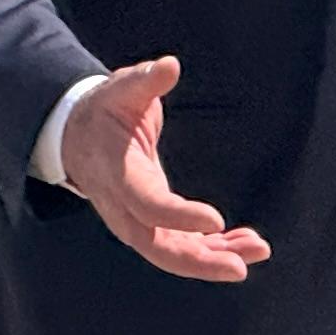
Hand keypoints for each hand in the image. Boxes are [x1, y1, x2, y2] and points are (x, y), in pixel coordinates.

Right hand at [59, 57, 270, 281]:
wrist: (78, 137)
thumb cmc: (105, 110)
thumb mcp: (121, 89)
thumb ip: (145, 81)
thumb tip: (169, 66)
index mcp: (116, 173)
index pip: (146, 204)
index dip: (179, 216)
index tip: (216, 220)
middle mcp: (123, 207)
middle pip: (158, 246)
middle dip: (198, 261)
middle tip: (240, 268)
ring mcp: (136, 221)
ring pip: (173, 253)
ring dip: (215, 258)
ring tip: (258, 250)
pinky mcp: (151, 224)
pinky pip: (181, 246)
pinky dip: (213, 250)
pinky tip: (247, 244)